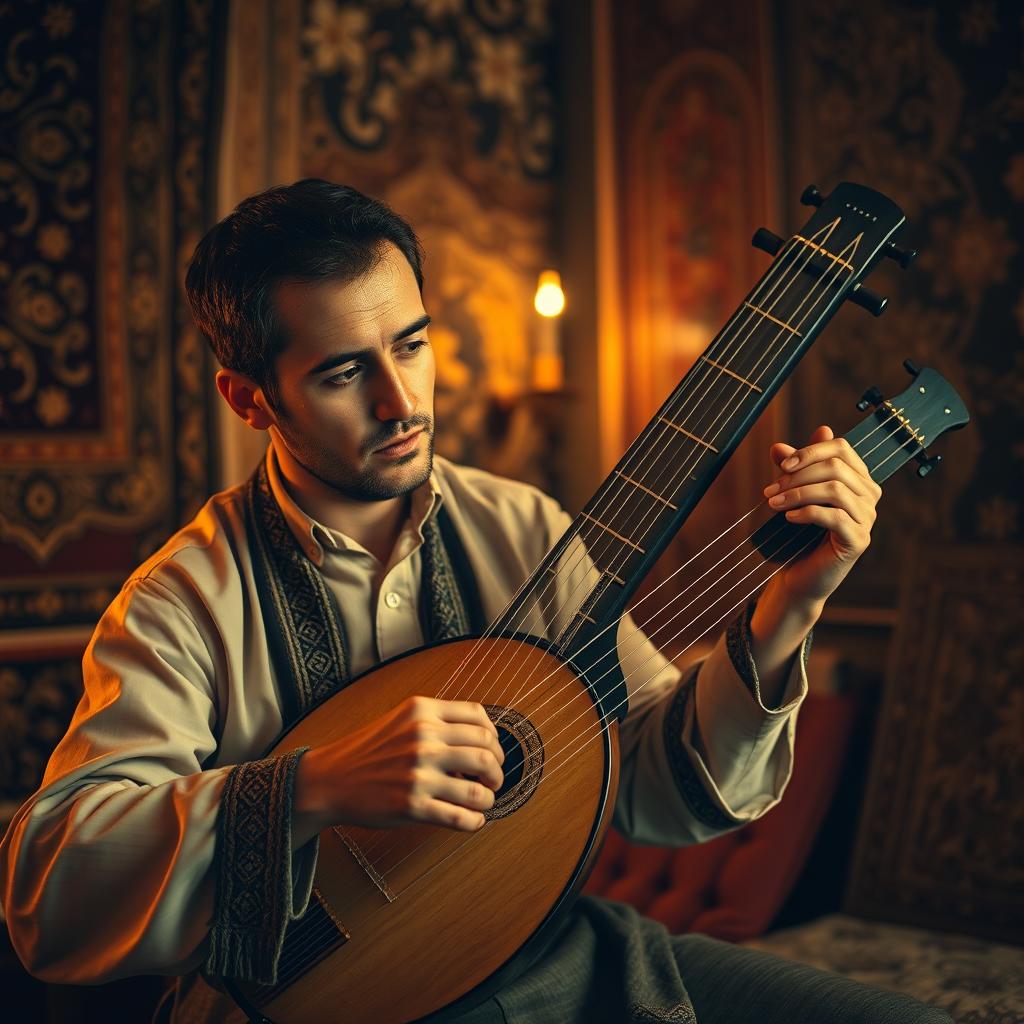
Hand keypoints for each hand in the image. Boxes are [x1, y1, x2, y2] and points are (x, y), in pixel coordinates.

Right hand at [294, 696, 504, 840]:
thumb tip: (483, 739)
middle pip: (487, 752)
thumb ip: (439, 722)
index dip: (494, 737)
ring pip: (480, 788)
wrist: (330, 779)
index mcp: (423, 712)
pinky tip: (472, 820)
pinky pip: (462, 818)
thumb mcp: (402, 719)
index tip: (492, 750)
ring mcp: (419, 774)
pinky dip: (475, 821)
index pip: (480, 718)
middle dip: (497, 769)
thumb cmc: (368, 750)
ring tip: (482, 799)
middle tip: (492, 779)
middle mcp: (424, 739)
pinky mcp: (413, 806)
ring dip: (489, 797)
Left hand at [760, 424, 881, 610]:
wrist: (801, 573)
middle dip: (798, 476)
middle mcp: (869, 495)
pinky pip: (834, 517)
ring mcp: (868, 518)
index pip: (841, 448)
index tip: (781, 464)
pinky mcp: (859, 539)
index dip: (810, 451)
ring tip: (774, 504)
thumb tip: (777, 446)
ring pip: (835, 490)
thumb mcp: (794, 494)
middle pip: (836, 468)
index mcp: (858, 478)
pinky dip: (807, 512)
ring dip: (798, 493)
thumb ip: (791, 470)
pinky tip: (789, 517)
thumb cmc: (799, 531)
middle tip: (770, 491)